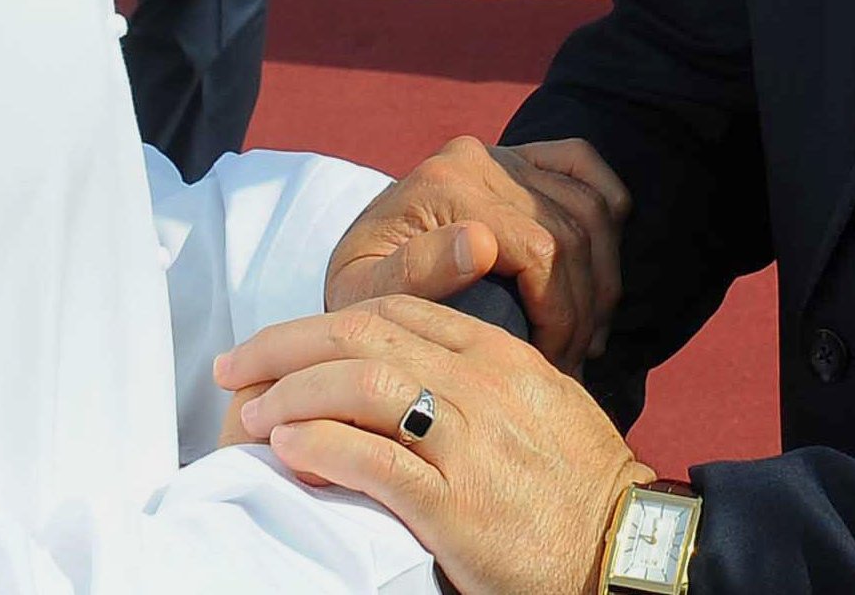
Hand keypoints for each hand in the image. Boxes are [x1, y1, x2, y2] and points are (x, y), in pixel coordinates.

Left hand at [219, 297, 652, 594]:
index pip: (397, 311)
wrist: (621, 542)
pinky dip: (323, 447)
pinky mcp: (456, 501)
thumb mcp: (536, 403)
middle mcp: (481, 382)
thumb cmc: (577, 480)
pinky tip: (289, 447)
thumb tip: (415, 375)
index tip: (277, 340)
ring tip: (253, 415)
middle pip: (367, 335)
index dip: (327, 319)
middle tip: (233, 365)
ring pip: (364, 386)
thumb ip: (479, 379)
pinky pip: (376, 460)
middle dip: (287, 344)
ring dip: (295, 393)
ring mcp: (469, 438)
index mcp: (498, 354)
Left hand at [325, 136, 630, 375]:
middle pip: (573, 229)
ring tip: (588, 336)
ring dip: (602, 275)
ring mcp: (504, 152)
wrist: (357, 263)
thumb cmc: (359, 294)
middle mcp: (479, 157)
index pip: (541, 247)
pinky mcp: (521, 156)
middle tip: (574, 362)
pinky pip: (583, 165)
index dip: (561, 312)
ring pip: (590, 206)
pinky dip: (608, 207)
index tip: (553, 365)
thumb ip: (411, 275)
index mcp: (444, 183)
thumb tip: (481, 245)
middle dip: (584, 304)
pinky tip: (601, 266)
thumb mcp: (362, 298)